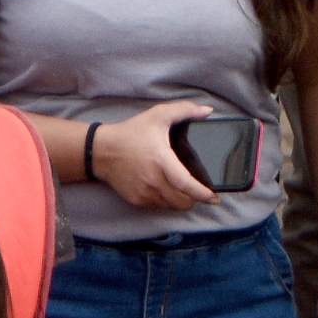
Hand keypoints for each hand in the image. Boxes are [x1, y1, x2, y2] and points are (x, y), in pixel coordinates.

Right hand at [88, 98, 217, 214]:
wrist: (102, 151)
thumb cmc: (131, 133)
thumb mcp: (158, 115)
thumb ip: (184, 110)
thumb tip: (207, 111)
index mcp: (162, 161)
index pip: (187, 185)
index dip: (203, 194)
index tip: (214, 197)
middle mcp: (154, 181)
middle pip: (183, 202)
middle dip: (194, 199)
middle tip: (198, 190)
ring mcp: (144, 193)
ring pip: (171, 206)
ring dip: (180, 201)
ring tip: (182, 189)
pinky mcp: (137, 200)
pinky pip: (158, 206)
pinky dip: (165, 201)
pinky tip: (165, 188)